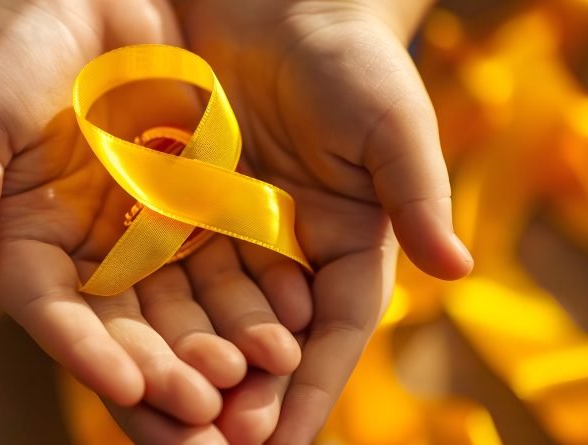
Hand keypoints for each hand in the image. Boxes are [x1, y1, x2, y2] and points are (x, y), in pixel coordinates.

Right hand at [0, 0, 301, 440]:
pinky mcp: (199, 202)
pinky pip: (230, 253)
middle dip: (164, 369)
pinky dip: (253, 290)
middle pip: (127, 325)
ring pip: (185, 301)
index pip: (54, 312)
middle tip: (205, 410)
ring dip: (217, 343)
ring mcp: (149, 228)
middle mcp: (92, 249)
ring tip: (253, 379)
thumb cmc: (7, 45)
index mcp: (30, 241)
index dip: (86, 352)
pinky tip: (285, 322)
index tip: (126, 388)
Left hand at [174, 0, 474, 442]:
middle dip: (242, 397)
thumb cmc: (348, 60)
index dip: (308, 388)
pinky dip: (150, 313)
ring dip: (190, 369)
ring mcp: (231, 234)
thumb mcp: (390, 126)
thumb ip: (416, 195)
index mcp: (346, 246)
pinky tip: (129, 350)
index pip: (332, 333)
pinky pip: (164, 269)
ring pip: (209, 318)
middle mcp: (286, 253)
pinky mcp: (181, 208)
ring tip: (168, 419)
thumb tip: (458, 269)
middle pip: (266, 341)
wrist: (276, 6)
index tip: (279, 443)